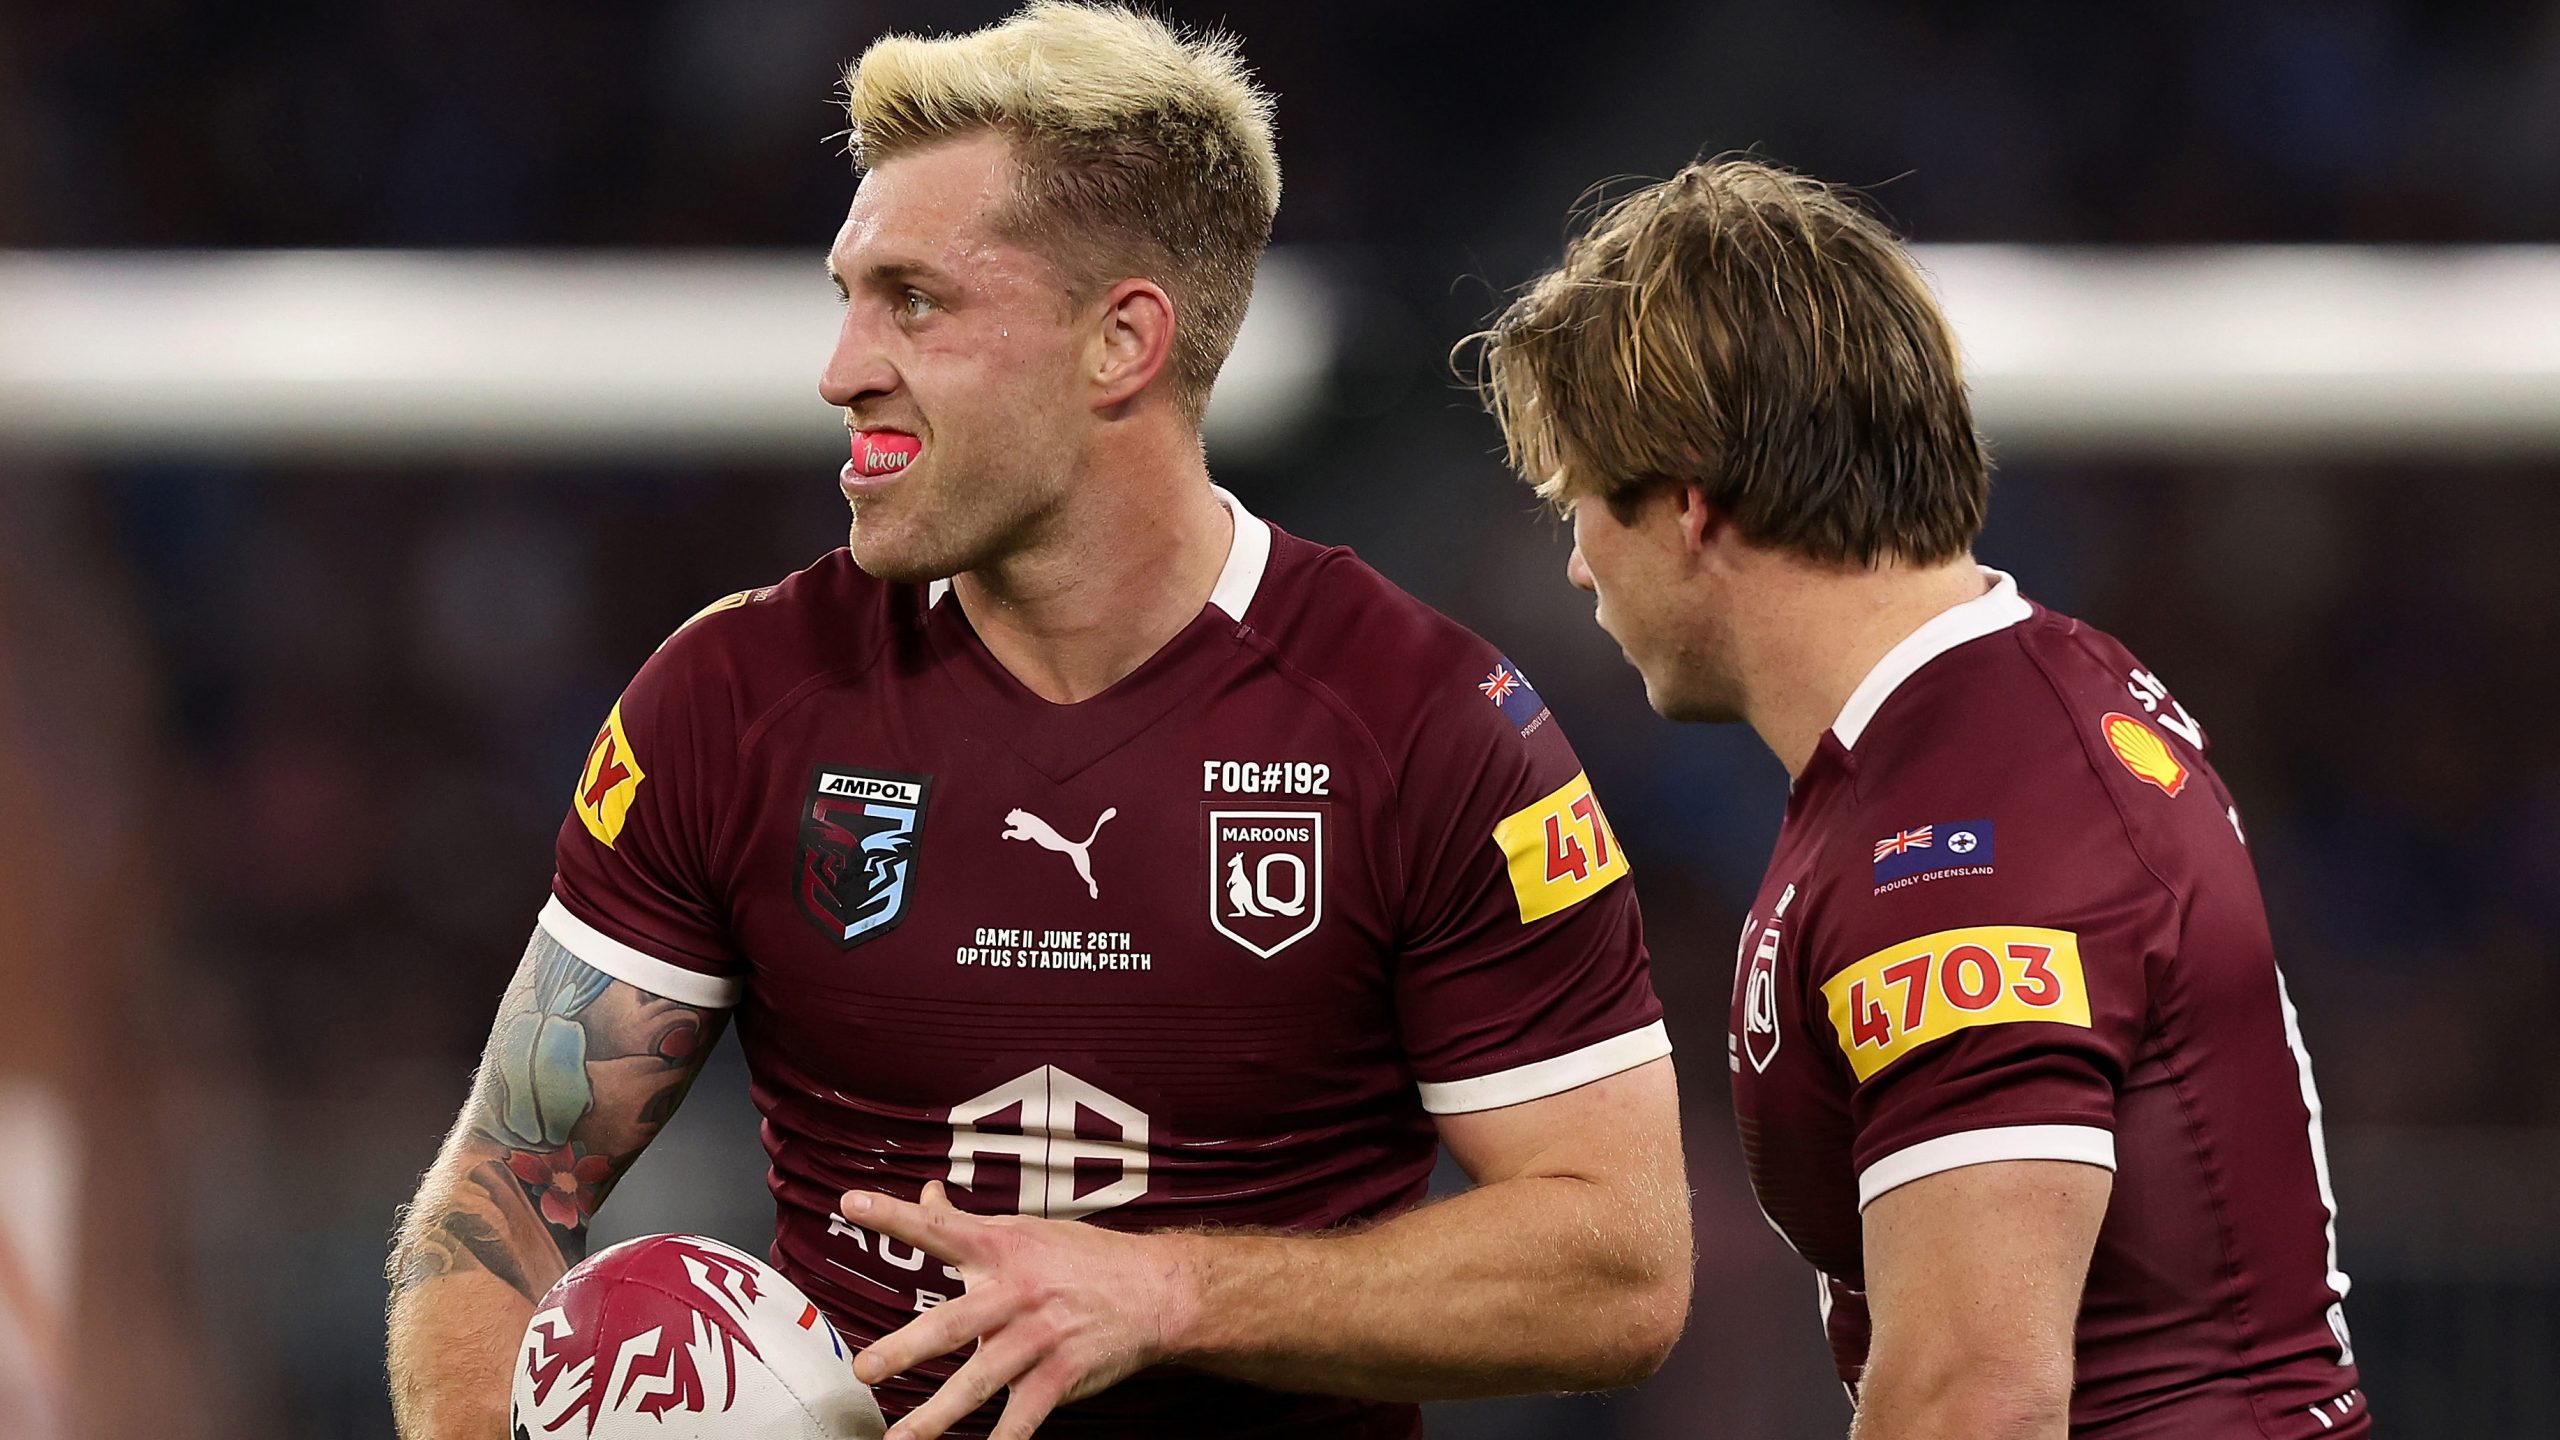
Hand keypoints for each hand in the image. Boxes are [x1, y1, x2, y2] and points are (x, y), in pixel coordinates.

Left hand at [840, 1182, 1194, 1439]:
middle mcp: (1015, 1294)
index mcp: (1002, 1250)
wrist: (1154, 1291)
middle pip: (953, 1323)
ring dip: (936, 1414)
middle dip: (907, 1349)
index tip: (853, 1204)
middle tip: (866, 1367)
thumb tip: (928, 1193)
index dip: (896, 1215)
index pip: (940, 1227)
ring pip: (980, 1380)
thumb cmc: (1084, 1258)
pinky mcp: (1059, 1377)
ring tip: (900, 1438)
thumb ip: (968, 1222)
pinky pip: (1024, 1418)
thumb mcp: (1026, 1230)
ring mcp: (1037, 1340)